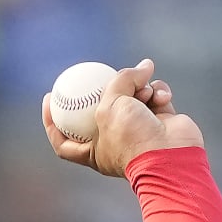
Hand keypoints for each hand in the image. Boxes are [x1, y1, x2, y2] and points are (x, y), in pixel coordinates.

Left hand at [42, 58, 203, 176]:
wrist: (172, 155)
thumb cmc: (134, 138)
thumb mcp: (111, 105)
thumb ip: (119, 81)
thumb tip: (144, 66)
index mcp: (94, 152)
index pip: (63, 140)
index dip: (51, 121)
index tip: (49, 97)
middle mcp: (115, 142)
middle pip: (102, 110)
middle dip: (106, 91)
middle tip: (102, 72)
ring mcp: (138, 131)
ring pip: (133, 97)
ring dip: (139, 88)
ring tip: (144, 90)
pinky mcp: (161, 121)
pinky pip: (155, 97)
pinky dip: (158, 93)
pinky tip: (161, 94)